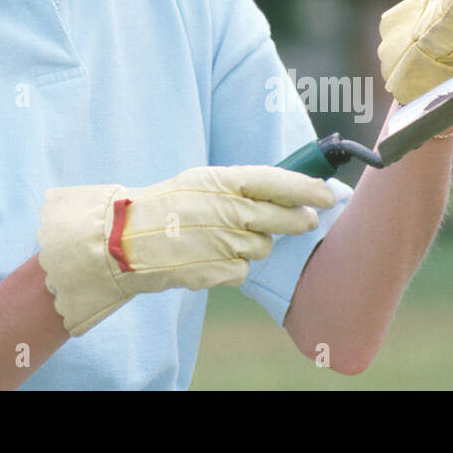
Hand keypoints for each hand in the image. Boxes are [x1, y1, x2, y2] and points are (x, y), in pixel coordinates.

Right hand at [36, 165, 334, 334]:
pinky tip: (212, 256)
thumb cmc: (166, 206)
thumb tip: (285, 192)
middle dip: (298, 220)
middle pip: (279, 218)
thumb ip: (239, 187)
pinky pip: (243, 271)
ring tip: (228, 236)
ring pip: (261, 247)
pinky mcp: (215, 271)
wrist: (124, 240)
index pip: (275, 181)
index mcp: (219, 181)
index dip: (306, 188)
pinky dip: (234, 266)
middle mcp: (224, 210)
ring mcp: (221, 242)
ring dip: (254, 243)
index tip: (328, 194)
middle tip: (307, 221)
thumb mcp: (200, 183)